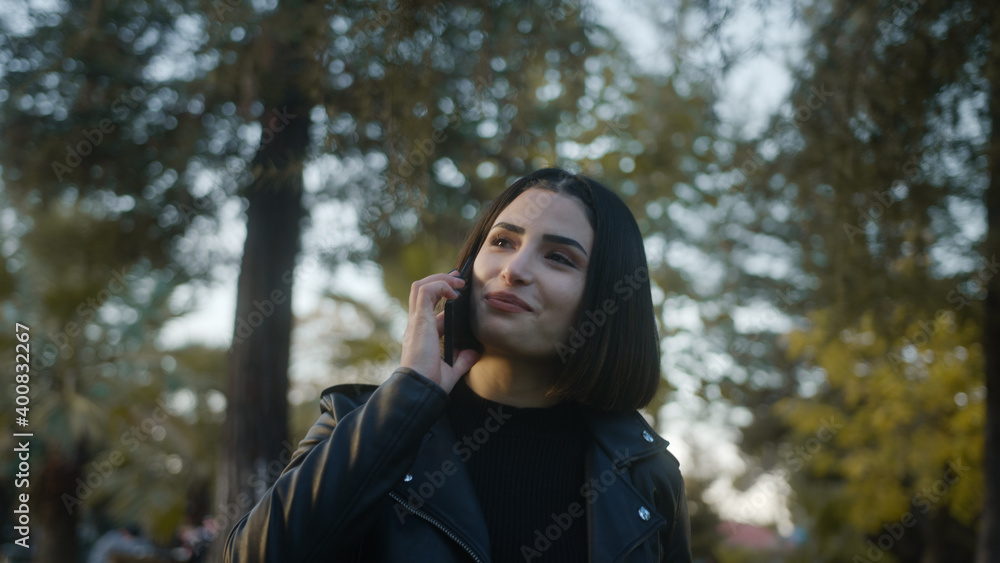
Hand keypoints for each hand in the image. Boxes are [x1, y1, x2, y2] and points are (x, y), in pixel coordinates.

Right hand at [400, 270, 480, 392]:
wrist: (421, 389)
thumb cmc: (431, 383)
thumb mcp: (452, 369)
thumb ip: (462, 359)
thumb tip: (474, 352)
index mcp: (421, 334)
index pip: (428, 307)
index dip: (443, 296)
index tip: (458, 291)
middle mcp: (416, 324)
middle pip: (422, 291)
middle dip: (440, 280)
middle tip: (459, 278)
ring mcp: (416, 321)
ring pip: (421, 286)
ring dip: (441, 279)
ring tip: (458, 282)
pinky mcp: (419, 320)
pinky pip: (426, 291)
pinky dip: (440, 285)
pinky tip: (454, 293)